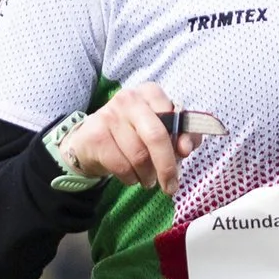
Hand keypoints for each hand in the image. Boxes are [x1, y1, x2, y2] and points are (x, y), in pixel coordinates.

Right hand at [54, 82, 184, 192]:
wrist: (90, 142)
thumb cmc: (133, 134)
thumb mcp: (159, 128)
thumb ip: (181, 134)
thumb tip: (187, 147)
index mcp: (149, 92)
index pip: (172, 115)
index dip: (182, 137)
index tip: (185, 154)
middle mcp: (129, 99)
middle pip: (155, 136)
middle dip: (167, 166)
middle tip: (171, 186)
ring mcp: (110, 116)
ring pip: (139, 156)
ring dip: (148, 176)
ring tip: (148, 179)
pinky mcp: (96, 136)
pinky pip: (122, 167)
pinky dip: (131, 178)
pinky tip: (132, 176)